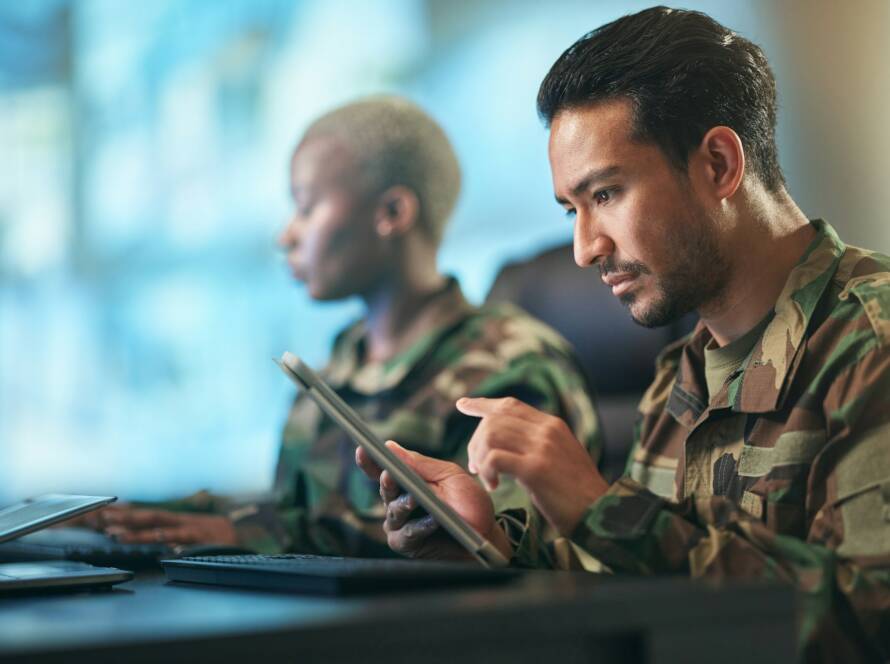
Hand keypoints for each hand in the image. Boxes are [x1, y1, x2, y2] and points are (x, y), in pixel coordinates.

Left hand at [85, 506, 238, 546]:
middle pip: (150, 519)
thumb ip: (170, 536)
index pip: (148, 515)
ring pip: (163, 531)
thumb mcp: (189, 532)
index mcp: (176, 520)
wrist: (241, 535)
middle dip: (127, 520)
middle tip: (104, 521)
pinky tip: (162, 545)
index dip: (127, 514)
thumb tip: (152, 542)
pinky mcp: (204, 541)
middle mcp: (181, 522)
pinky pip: (186, 542)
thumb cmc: (212, 536)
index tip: (105, 514)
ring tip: (120, 536)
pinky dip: (174, 542)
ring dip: (140, 534)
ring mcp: (192, 530)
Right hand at [355, 442, 511, 560]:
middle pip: (386, 489)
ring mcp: (402, 525)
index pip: (383, 470)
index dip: (370, 461)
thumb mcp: (450, 477)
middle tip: (390, 474)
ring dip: (404, 505)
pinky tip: (432, 521)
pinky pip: (407, 535)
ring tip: (415, 499)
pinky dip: (419, 527)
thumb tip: (389, 446)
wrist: (487, 535)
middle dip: (387, 482)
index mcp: (408, 482)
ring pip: (393, 512)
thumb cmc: (468, 503)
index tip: (362, 449)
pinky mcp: (408, 545)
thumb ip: (421, 464)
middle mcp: (400, 503)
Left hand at [458, 396, 608, 534]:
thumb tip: (507, 445)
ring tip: (485, 477)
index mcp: (553, 425)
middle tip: (476, 465)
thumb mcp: (560, 458)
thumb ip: (538, 445)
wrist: (602, 512)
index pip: (510, 405)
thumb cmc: (578, 494)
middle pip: (494, 419)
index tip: (463, 404)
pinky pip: (495, 458)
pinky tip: (493, 486)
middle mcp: (547, 430)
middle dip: (476, 441)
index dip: (483, 404)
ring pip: (491, 434)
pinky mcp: (536, 468)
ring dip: (479, 456)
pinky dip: (487, 471)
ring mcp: (542, 447)